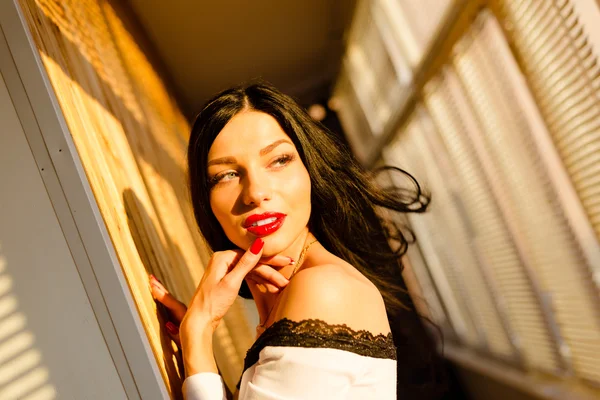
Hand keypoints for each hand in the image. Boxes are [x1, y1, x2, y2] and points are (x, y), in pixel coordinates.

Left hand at [149, 239, 290, 344]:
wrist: (199, 321)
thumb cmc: (212, 302)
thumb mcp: (232, 282)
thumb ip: (246, 263)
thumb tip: (259, 243)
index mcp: (223, 257)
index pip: (253, 255)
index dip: (271, 260)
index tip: (287, 262)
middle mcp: (224, 260)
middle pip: (253, 263)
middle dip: (271, 272)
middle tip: (287, 277)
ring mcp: (225, 270)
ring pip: (251, 271)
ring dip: (266, 279)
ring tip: (282, 286)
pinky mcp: (227, 280)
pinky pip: (246, 277)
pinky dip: (258, 282)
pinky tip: (270, 287)